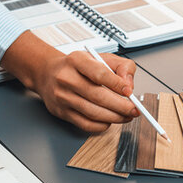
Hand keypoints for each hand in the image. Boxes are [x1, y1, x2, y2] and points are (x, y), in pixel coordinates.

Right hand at [1, 32, 137, 131]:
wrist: (48, 73)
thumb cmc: (77, 66)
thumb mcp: (100, 57)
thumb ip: (121, 67)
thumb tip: (128, 85)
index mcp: (77, 61)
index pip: (99, 73)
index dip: (117, 84)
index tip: (130, 92)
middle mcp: (67, 78)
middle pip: (98, 96)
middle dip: (121, 106)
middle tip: (134, 110)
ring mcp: (62, 97)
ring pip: (93, 112)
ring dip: (114, 117)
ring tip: (126, 116)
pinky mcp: (62, 112)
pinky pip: (85, 124)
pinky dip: (101, 125)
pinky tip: (109, 120)